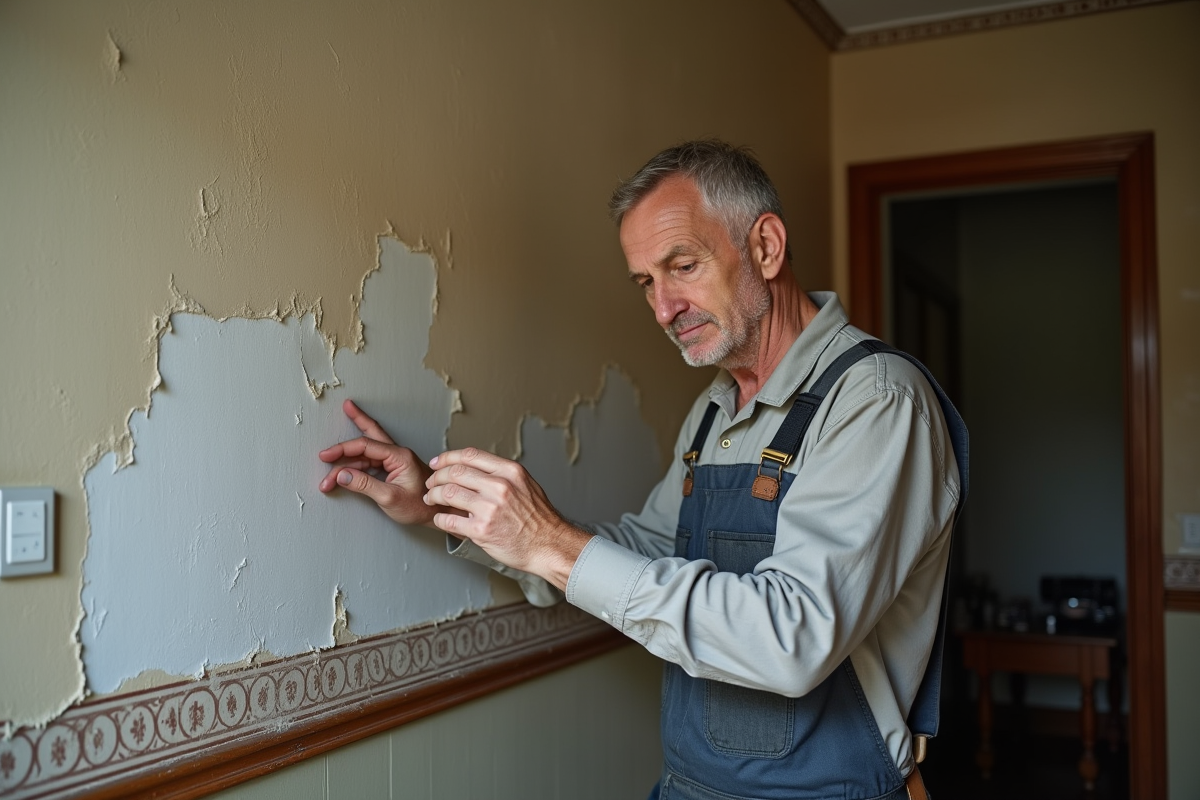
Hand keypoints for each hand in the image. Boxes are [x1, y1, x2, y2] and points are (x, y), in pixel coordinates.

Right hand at [318, 399, 442, 527]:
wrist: (438, 512)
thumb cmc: (420, 506)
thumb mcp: (390, 497)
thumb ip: (364, 485)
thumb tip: (341, 475)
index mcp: (399, 456)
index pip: (366, 445)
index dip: (343, 449)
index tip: (325, 455)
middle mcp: (398, 454)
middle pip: (372, 434)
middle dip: (358, 420)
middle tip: (346, 407)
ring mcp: (396, 461)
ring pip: (366, 454)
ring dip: (346, 464)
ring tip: (328, 478)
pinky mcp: (394, 469)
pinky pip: (370, 463)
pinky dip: (355, 467)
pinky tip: (344, 471)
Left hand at [424, 448, 591, 590]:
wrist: (549, 545)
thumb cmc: (539, 519)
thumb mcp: (526, 485)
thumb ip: (502, 474)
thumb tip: (475, 469)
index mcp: (510, 472)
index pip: (470, 455)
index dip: (447, 457)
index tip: (437, 463)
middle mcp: (500, 486)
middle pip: (455, 472)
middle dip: (437, 477)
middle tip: (431, 484)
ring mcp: (490, 508)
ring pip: (448, 493)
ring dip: (434, 496)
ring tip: (432, 499)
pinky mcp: (481, 530)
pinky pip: (449, 519)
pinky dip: (440, 518)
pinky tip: (441, 518)